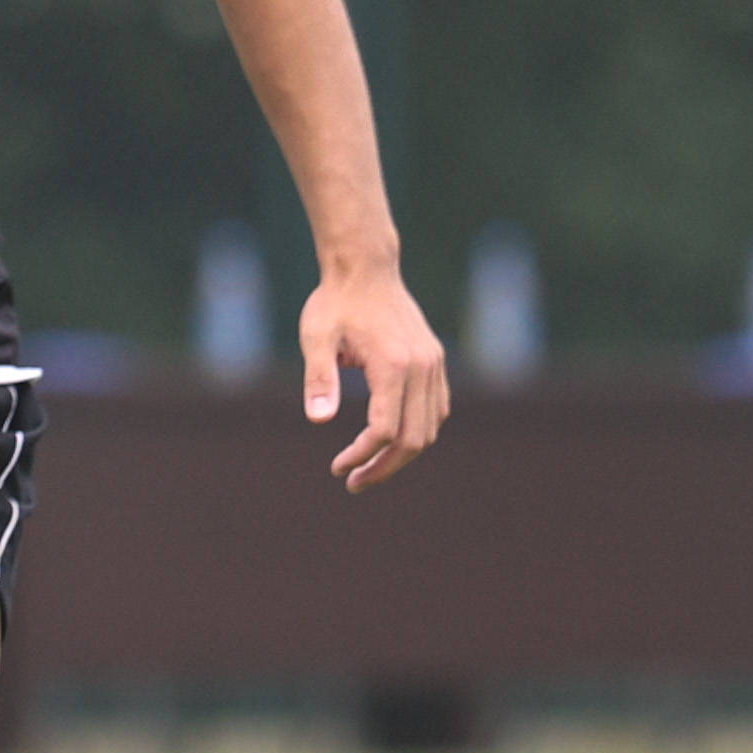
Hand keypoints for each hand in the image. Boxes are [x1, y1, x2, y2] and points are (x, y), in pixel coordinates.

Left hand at [301, 258, 449, 490]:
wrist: (366, 269)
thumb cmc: (335, 303)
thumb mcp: (315, 338)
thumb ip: (319, 378)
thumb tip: (319, 421)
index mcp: (393, 364)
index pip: (386, 430)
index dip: (362, 455)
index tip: (337, 468)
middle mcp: (422, 367)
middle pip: (414, 438)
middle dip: (384, 467)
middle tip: (353, 483)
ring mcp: (434, 365)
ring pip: (430, 428)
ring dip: (401, 455)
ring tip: (367, 468)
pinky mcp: (435, 362)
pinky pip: (437, 409)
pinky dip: (417, 432)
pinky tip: (389, 442)